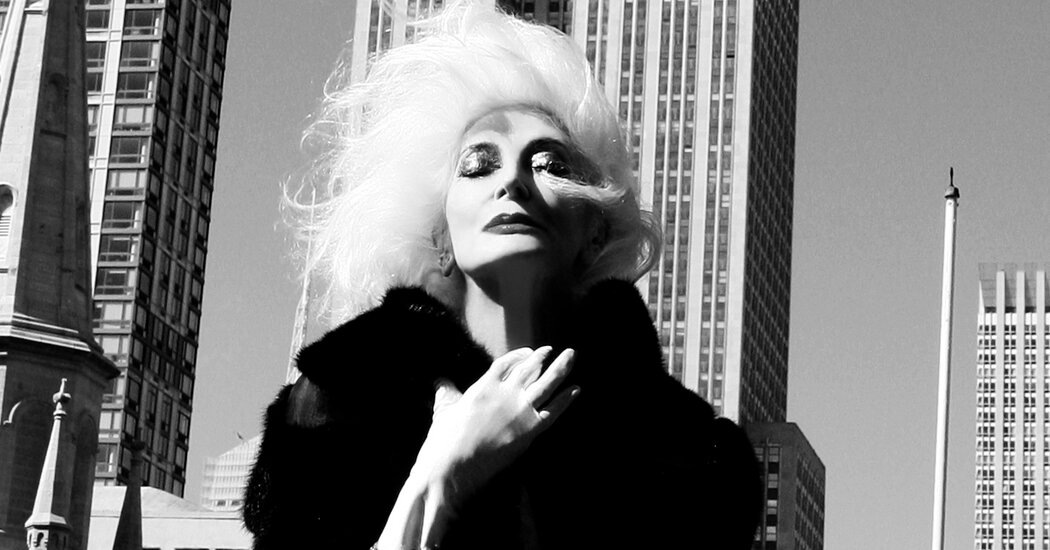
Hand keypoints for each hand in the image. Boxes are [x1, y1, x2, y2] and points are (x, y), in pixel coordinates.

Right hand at [413, 347, 578, 539]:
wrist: (452, 467)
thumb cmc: (443, 441)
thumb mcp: (444, 410)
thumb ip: (446, 392)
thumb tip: (440, 382)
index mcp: (484, 386)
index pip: (506, 363)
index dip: (519, 355)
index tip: (529, 352)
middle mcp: (505, 394)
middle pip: (529, 368)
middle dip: (542, 357)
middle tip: (553, 349)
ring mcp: (519, 411)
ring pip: (546, 384)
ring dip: (560, 368)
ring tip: (571, 355)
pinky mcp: (529, 431)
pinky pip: (553, 411)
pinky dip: (565, 400)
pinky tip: (576, 389)